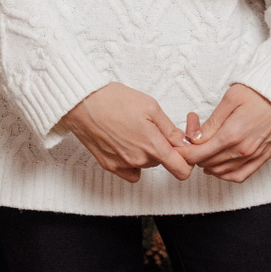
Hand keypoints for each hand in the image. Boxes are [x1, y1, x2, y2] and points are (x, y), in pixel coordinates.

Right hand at [57, 83, 191, 182]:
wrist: (83, 103)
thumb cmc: (115, 100)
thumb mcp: (151, 107)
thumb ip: (170, 129)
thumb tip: (183, 142)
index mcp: (153, 146)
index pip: (181, 170)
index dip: (186, 160)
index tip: (182, 149)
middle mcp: (139, 160)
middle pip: (162, 162)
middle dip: (162, 148)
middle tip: (151, 127)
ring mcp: (123, 165)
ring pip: (146, 164)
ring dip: (146, 152)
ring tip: (134, 129)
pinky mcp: (109, 166)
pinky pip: (130, 171)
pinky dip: (132, 162)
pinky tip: (126, 144)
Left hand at [179, 84, 270, 182]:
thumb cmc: (260, 92)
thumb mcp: (231, 98)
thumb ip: (212, 122)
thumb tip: (195, 139)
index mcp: (232, 134)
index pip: (199, 153)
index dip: (184, 152)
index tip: (178, 147)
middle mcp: (243, 150)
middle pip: (208, 163)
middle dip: (194, 156)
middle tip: (190, 143)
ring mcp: (254, 156)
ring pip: (222, 172)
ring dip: (208, 166)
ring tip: (202, 152)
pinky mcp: (264, 157)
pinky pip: (240, 175)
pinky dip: (226, 175)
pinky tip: (219, 167)